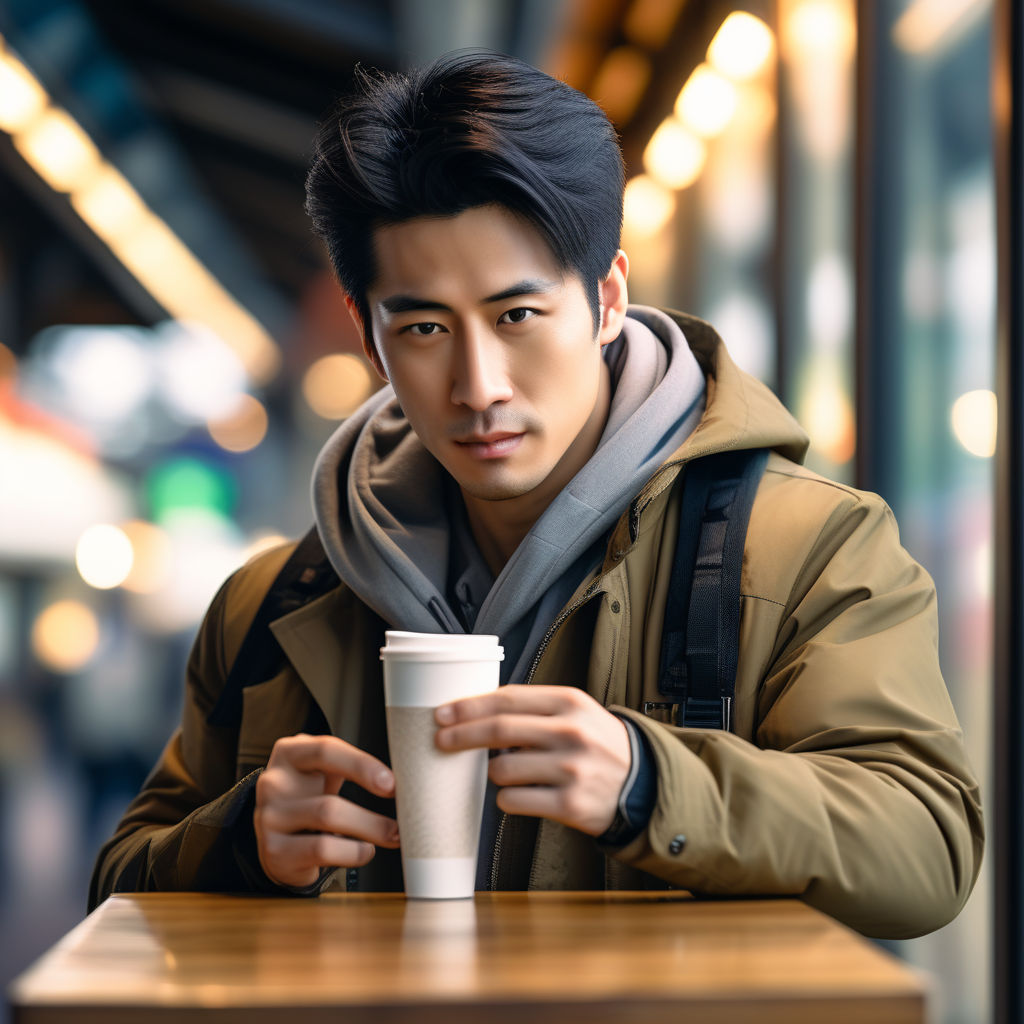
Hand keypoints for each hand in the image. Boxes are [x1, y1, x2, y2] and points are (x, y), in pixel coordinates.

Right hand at [254, 733, 399, 888]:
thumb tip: (405, 776)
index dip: (362, 765)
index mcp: (289, 752)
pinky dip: (352, 853)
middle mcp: (274, 783)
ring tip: (391, 836)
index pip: (326, 750)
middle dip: (372, 817)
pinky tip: (364, 851)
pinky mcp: (274, 850)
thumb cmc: (310, 794)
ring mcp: (269, 818)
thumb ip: (352, 765)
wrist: (278, 834)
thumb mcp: (323, 770)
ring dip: (369, 832)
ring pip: (327, 824)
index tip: (391, 783)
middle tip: (401, 824)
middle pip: (330, 799)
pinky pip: (322, 850)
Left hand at [434, 685, 630, 835]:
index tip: (444, 712)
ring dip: (494, 772)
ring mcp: (570, 769)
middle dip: (461, 735)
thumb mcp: (576, 713)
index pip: (508, 698)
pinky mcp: (569, 804)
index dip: (470, 705)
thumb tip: (477, 709)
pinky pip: (513, 801)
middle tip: (440, 739)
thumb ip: (534, 709)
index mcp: (570, 703)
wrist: (642, 785)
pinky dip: (508, 798)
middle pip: (499, 730)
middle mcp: (571, 733)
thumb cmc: (598, 745)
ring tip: (510, 772)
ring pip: (502, 769)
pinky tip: (522, 794)